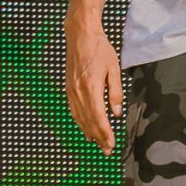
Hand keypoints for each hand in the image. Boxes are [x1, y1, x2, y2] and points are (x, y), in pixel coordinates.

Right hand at [65, 19, 124, 153]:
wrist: (80, 35)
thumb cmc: (99, 49)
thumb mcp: (114, 69)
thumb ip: (116, 93)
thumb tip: (116, 113)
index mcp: (91, 87)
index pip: (99, 117)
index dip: (105, 133)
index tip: (111, 144)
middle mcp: (79, 92)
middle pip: (88, 121)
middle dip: (98, 137)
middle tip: (106, 150)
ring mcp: (71, 90)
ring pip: (79, 117)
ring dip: (88, 132)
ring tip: (97, 143)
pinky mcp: (68, 88)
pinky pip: (73, 110)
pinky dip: (79, 122)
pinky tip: (85, 128)